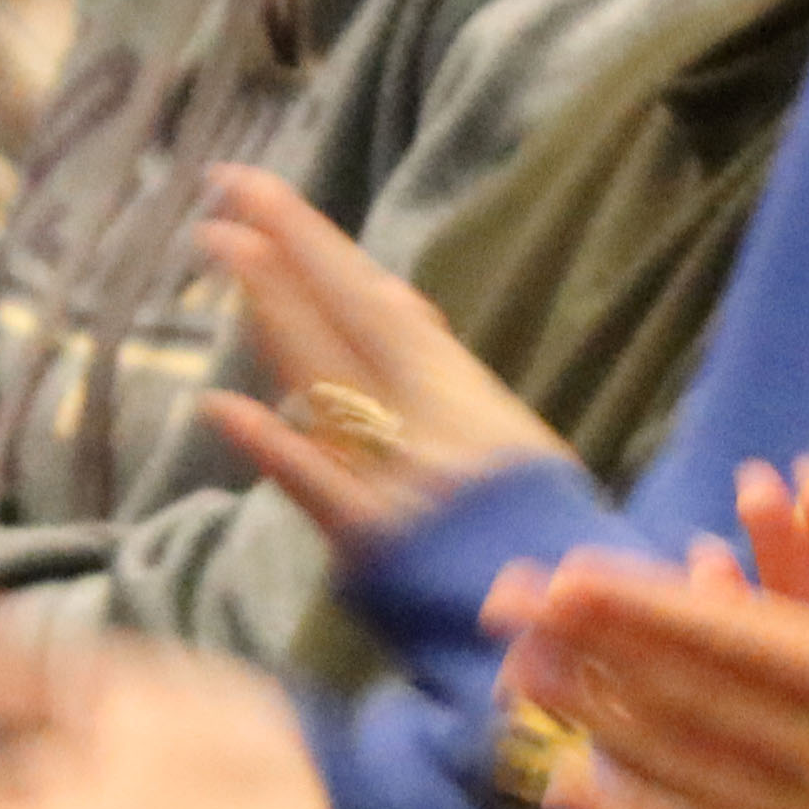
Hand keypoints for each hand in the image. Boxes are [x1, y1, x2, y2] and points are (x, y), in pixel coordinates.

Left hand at [189, 168, 563, 553]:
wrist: (587, 626)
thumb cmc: (542, 542)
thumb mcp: (511, 437)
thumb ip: (443, 367)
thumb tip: (394, 294)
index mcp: (466, 397)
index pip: (374, 301)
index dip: (310, 243)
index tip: (258, 193)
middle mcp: (433, 422)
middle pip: (349, 319)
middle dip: (286, 246)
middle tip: (230, 182)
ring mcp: (403, 479)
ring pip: (329, 379)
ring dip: (276, 309)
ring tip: (224, 245)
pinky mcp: (380, 548)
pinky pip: (321, 490)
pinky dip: (272, 447)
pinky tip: (222, 406)